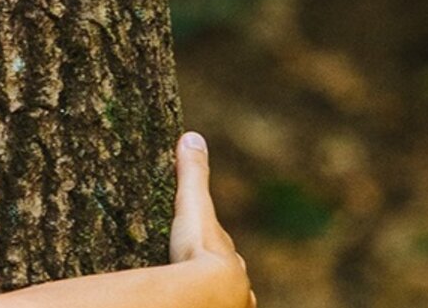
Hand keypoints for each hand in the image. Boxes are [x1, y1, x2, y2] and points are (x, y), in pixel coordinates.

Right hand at [168, 132, 255, 307]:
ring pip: (227, 299)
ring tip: (199, 296)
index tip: (203, 244)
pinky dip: (209, 306)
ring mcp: (230, 303)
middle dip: (218, 272)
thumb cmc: (199, 251)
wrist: (210, 292)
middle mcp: (236, 281)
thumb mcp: (192, 206)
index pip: (223, 248)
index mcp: (228, 255)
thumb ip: (192, 174)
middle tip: (199, 272)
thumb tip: (191, 136)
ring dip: (216, 296)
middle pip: (229, 274)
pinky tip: (199, 304)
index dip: (213, 244)